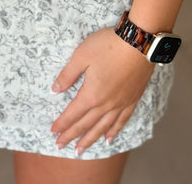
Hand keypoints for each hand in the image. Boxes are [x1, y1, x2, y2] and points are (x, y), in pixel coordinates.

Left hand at [50, 26, 154, 154]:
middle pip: (86, 124)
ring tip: (81, 150)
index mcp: (91, 95)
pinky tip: (109, 138)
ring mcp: (121, 103)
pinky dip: (114, 131)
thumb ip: (68, 75)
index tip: (53, 132)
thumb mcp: (81, 55)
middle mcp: (106, 104)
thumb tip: (55, 90)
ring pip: (103, 127)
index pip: (73, 114)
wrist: (139, 42)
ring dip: (90, 139)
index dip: (62, 124)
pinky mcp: (133, 99)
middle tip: (60, 145)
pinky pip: (122, 121)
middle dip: (71, 135)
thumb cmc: (108, 45)